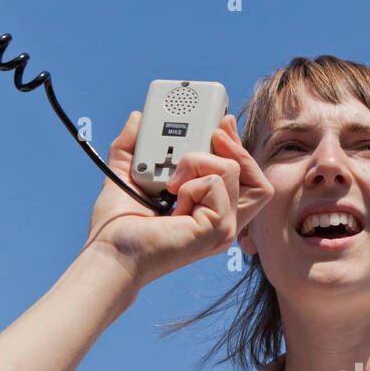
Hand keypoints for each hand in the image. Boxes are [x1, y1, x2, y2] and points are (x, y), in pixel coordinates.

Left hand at [82, 112, 273, 288]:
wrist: (110, 251)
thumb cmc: (118, 228)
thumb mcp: (127, 175)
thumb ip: (133, 146)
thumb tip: (137, 119)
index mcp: (208, 211)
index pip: (244, 181)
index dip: (239, 149)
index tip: (220, 123)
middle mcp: (221, 221)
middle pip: (259, 181)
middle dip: (237, 148)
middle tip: (213, 132)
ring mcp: (223, 228)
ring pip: (234, 171)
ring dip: (199, 161)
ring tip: (171, 180)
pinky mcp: (218, 230)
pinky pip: (217, 184)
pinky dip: (192, 182)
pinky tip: (174, 198)